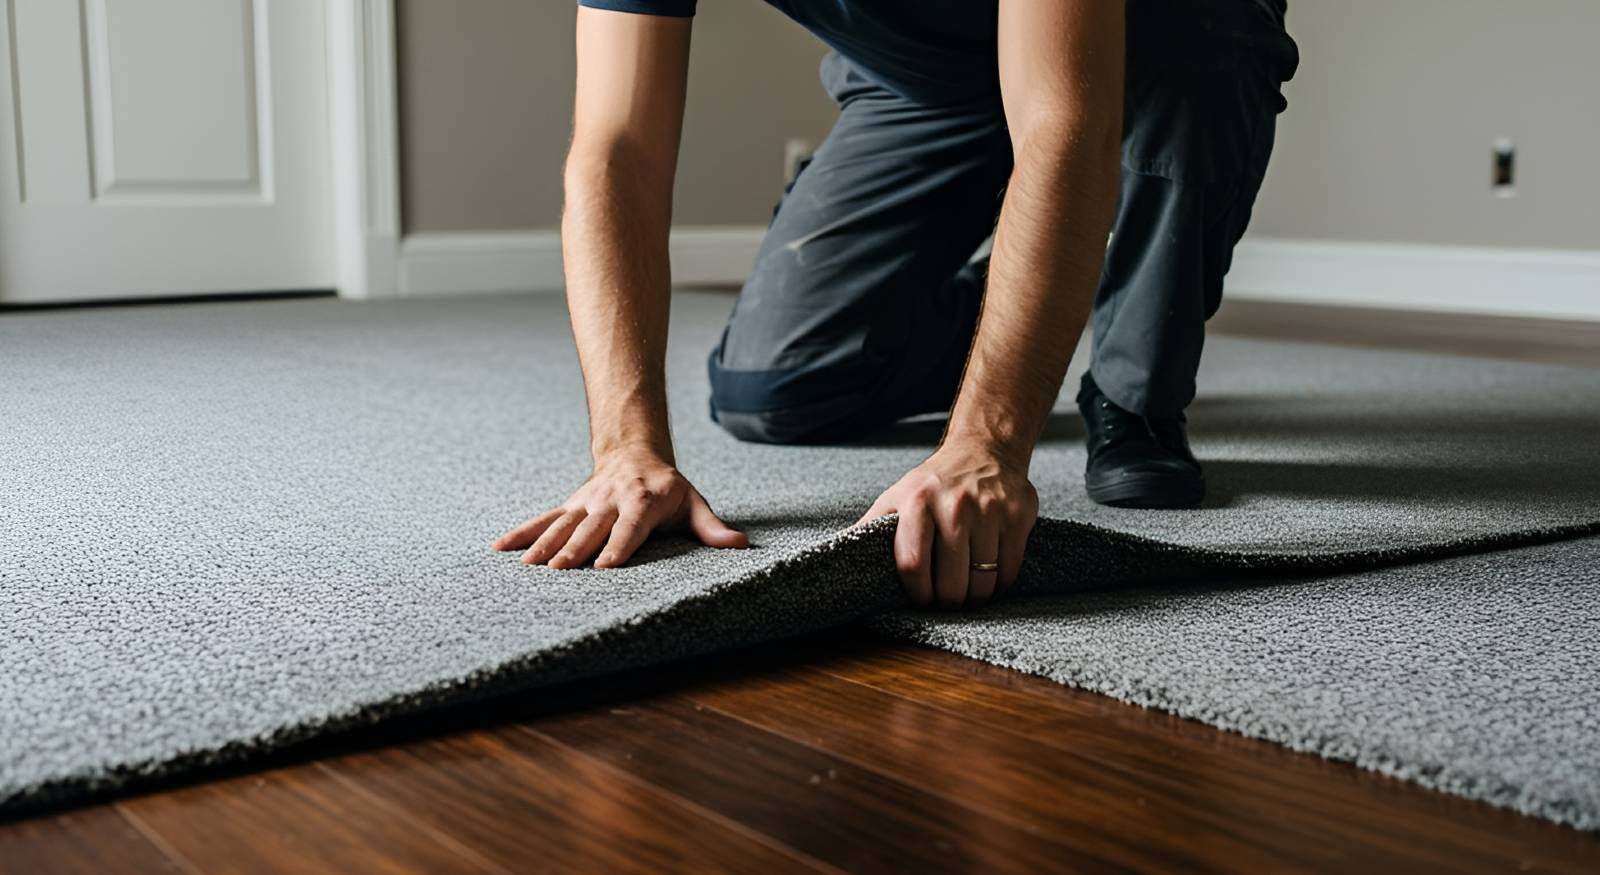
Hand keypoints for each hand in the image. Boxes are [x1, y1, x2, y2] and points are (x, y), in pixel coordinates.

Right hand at [493, 450, 747, 568]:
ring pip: (563, 524)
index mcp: (642, 501)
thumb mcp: (693, 503)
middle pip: (592, 529)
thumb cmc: (668, 488)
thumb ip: (712, 528)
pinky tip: (499, 550)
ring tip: (528, 568)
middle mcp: (610, 500)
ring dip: (544, 545)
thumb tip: (741, 545)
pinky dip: (521, 534)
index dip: (618, 546)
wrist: (634, 453)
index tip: (605, 566)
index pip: (630, 527)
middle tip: (559, 572)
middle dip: (575, 550)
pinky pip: (542, 519)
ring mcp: (585, 502)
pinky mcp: (569, 505)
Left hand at [857, 442, 1037, 608]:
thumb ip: (870, 526)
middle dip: (947, 602)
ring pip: (983, 582)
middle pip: (951, 583)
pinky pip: (1009, 570)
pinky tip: (989, 578)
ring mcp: (989, 511)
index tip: (921, 600)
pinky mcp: (1017, 516)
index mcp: (917, 502)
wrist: (984, 450)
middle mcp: (954, 506)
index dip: (917, 594)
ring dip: (975, 598)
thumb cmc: (933, 482)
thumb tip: (836, 551)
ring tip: (968, 594)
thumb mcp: (896, 496)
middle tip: (946, 601)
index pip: (914, 566)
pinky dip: (999, 585)